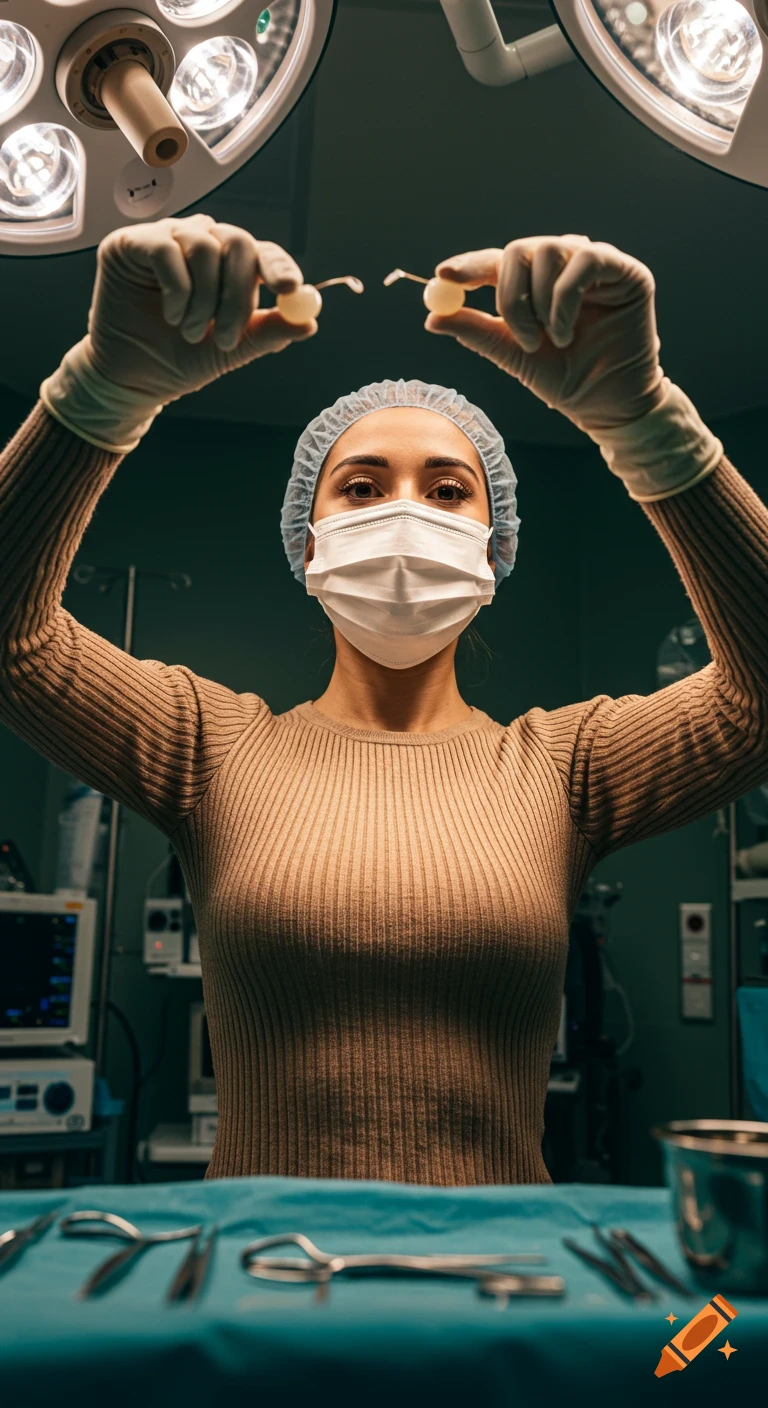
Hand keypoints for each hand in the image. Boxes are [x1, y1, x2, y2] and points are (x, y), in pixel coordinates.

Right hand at [86, 213, 315, 404]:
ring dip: (203, 302)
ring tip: (189, 332)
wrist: (134, 380)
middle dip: (238, 294)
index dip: (278, 265)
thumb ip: (267, 332)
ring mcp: (166, 238)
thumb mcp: (232, 351)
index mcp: (227, 265)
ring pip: (205, 248)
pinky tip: (169, 315)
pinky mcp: (131, 243)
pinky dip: (177, 291)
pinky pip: (167, 251)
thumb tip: (309, 322)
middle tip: (228, 336)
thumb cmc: (179, 360)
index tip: (289, 288)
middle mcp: (200, 243)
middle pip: (238, 242)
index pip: (261, 251)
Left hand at [425, 235, 663, 432]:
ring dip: (542, 304)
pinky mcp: (624, 270)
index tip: (443, 274)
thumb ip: (477, 331)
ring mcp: (593, 264)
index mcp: (533, 283)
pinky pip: (586, 260)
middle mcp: (562, 267)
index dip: (469, 265)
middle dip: (511, 295)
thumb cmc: (563, 379)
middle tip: (519, 335)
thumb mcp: (512, 355)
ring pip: (549, 251)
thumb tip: (432, 318)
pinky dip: (567, 298)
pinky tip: (570, 331)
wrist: (605, 404)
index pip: (496, 262)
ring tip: (554, 340)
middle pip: (519, 249)